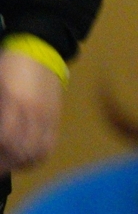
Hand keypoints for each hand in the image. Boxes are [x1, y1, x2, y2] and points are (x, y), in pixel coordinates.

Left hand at [0, 48, 64, 174]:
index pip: (6, 140)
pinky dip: (38, 155)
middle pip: (24, 151)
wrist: (41, 49)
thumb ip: (0, 112)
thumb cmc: (10, 66)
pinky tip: (27, 156)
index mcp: (16, 103)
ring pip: (39, 151)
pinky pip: (50, 143)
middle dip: (8, 164)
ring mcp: (48, 115)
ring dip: (24, 163)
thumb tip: (0, 135)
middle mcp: (34, 113)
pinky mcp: (56, 116)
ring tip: (12, 163)